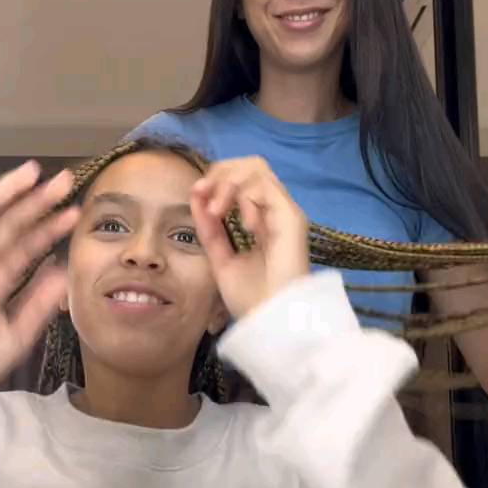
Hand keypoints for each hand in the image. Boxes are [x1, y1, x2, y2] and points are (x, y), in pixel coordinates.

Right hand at [0, 161, 78, 401]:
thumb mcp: (16, 335)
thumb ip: (39, 304)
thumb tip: (63, 273)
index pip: (28, 251)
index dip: (50, 233)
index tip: (75, 216)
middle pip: (18, 229)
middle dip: (43, 206)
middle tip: (69, 183)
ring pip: (1, 217)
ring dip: (25, 194)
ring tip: (52, 176)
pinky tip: (21, 178)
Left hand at [190, 156, 308, 320]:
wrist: (271, 322)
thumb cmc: (251, 299)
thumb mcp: (220, 258)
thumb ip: (210, 229)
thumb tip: (196, 196)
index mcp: (262, 220)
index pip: (242, 179)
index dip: (216, 179)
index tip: (195, 194)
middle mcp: (275, 211)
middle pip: (250, 165)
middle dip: (220, 172)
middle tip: (202, 192)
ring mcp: (285, 213)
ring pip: (256, 168)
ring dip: (228, 184)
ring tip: (217, 212)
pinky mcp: (292, 218)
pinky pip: (265, 187)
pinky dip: (245, 199)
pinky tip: (243, 226)